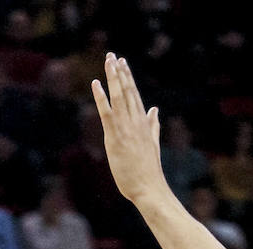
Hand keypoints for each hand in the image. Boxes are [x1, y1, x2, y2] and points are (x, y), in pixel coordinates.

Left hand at [91, 54, 167, 205]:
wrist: (150, 188)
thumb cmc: (149, 172)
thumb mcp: (153, 144)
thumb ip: (153, 125)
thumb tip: (155, 110)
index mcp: (143, 124)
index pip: (135, 96)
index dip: (128, 78)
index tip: (123, 63)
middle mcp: (135, 122)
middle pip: (127, 92)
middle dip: (120, 73)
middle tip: (113, 56)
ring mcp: (126, 129)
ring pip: (119, 97)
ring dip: (113, 78)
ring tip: (108, 61)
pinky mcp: (115, 137)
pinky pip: (107, 113)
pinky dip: (101, 97)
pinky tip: (96, 84)